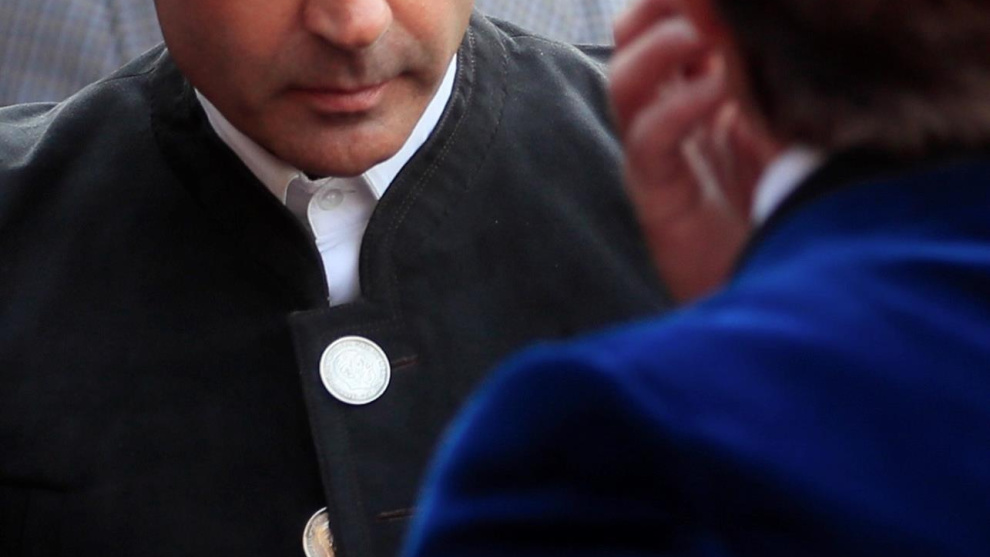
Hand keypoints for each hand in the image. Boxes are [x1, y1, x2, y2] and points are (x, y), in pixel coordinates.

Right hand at [610, 0, 778, 303]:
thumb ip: (765, 73)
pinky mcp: (657, 194)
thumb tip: (747, 17)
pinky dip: (675, 108)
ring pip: (626, 83)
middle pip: (636, 41)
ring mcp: (663, 154)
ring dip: (657, 48)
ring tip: (698, 31)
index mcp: (709, 89)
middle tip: (692, 2)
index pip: (675, 23)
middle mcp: (677, 115)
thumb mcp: (793, 121)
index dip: (678, 2)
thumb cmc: (803, 206)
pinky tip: (713, 92)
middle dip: (656, 10)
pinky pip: (648, 140)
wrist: (791, 290)